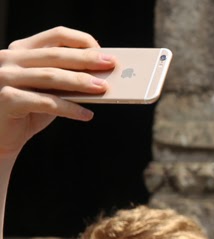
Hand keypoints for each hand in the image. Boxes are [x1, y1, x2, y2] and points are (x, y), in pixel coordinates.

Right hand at [0, 26, 111, 157]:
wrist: (1, 136)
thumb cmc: (27, 110)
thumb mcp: (46, 89)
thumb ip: (65, 80)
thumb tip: (100, 78)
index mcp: (20, 50)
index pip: (55, 36)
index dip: (81, 41)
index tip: (103, 51)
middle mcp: (9, 59)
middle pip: (56, 55)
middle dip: (87, 59)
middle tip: (111, 64)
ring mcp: (5, 77)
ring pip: (51, 76)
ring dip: (81, 82)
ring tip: (104, 88)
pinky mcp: (6, 99)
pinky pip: (46, 102)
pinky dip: (69, 108)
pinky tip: (87, 114)